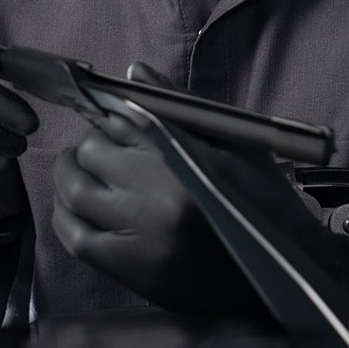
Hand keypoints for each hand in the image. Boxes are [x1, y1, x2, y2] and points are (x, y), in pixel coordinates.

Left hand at [53, 65, 348, 320]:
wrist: (283, 275)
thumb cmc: (263, 202)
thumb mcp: (236, 143)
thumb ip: (180, 106)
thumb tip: (134, 72)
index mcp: (187, 158)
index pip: (121, 119)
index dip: (111, 116)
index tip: (113, 122)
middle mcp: (159, 196)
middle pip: (92, 153)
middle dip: (91, 145)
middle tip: (101, 149)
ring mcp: (142, 236)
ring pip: (76, 192)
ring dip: (71, 176)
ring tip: (82, 172)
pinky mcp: (132, 270)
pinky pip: (76, 237)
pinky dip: (65, 217)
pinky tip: (74, 207)